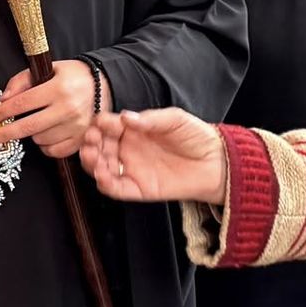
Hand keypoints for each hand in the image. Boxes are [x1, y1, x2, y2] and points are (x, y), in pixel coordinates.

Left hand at [0, 60, 109, 159]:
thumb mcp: (48, 69)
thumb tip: (3, 99)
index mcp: (58, 88)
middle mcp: (68, 109)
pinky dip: (45, 146)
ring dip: (31, 134)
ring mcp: (76, 127)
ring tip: (38, 121)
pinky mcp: (81, 139)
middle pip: (27, 127)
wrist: (103, 84)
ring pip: (39, 140)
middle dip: (3, 134)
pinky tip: (46, 133)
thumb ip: (22, 81)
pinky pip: (54, 151)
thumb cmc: (73, 76)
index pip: (21, 103)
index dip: (0, 113)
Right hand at [79, 108, 227, 203]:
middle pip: (98, 147)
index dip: (99, 125)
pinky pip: (115, 188)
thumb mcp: (175, 120)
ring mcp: (131, 169)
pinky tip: (102, 176)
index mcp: (132, 130)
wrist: (216, 163)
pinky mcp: (137, 188)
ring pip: (100, 167)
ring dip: (91, 163)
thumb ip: (150, 119)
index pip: (107, 126)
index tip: (99, 124)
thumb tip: (125, 118)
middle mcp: (127, 149)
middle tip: (89, 141)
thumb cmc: (196, 137)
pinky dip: (104, 184)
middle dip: (89, 143)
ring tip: (92, 158)